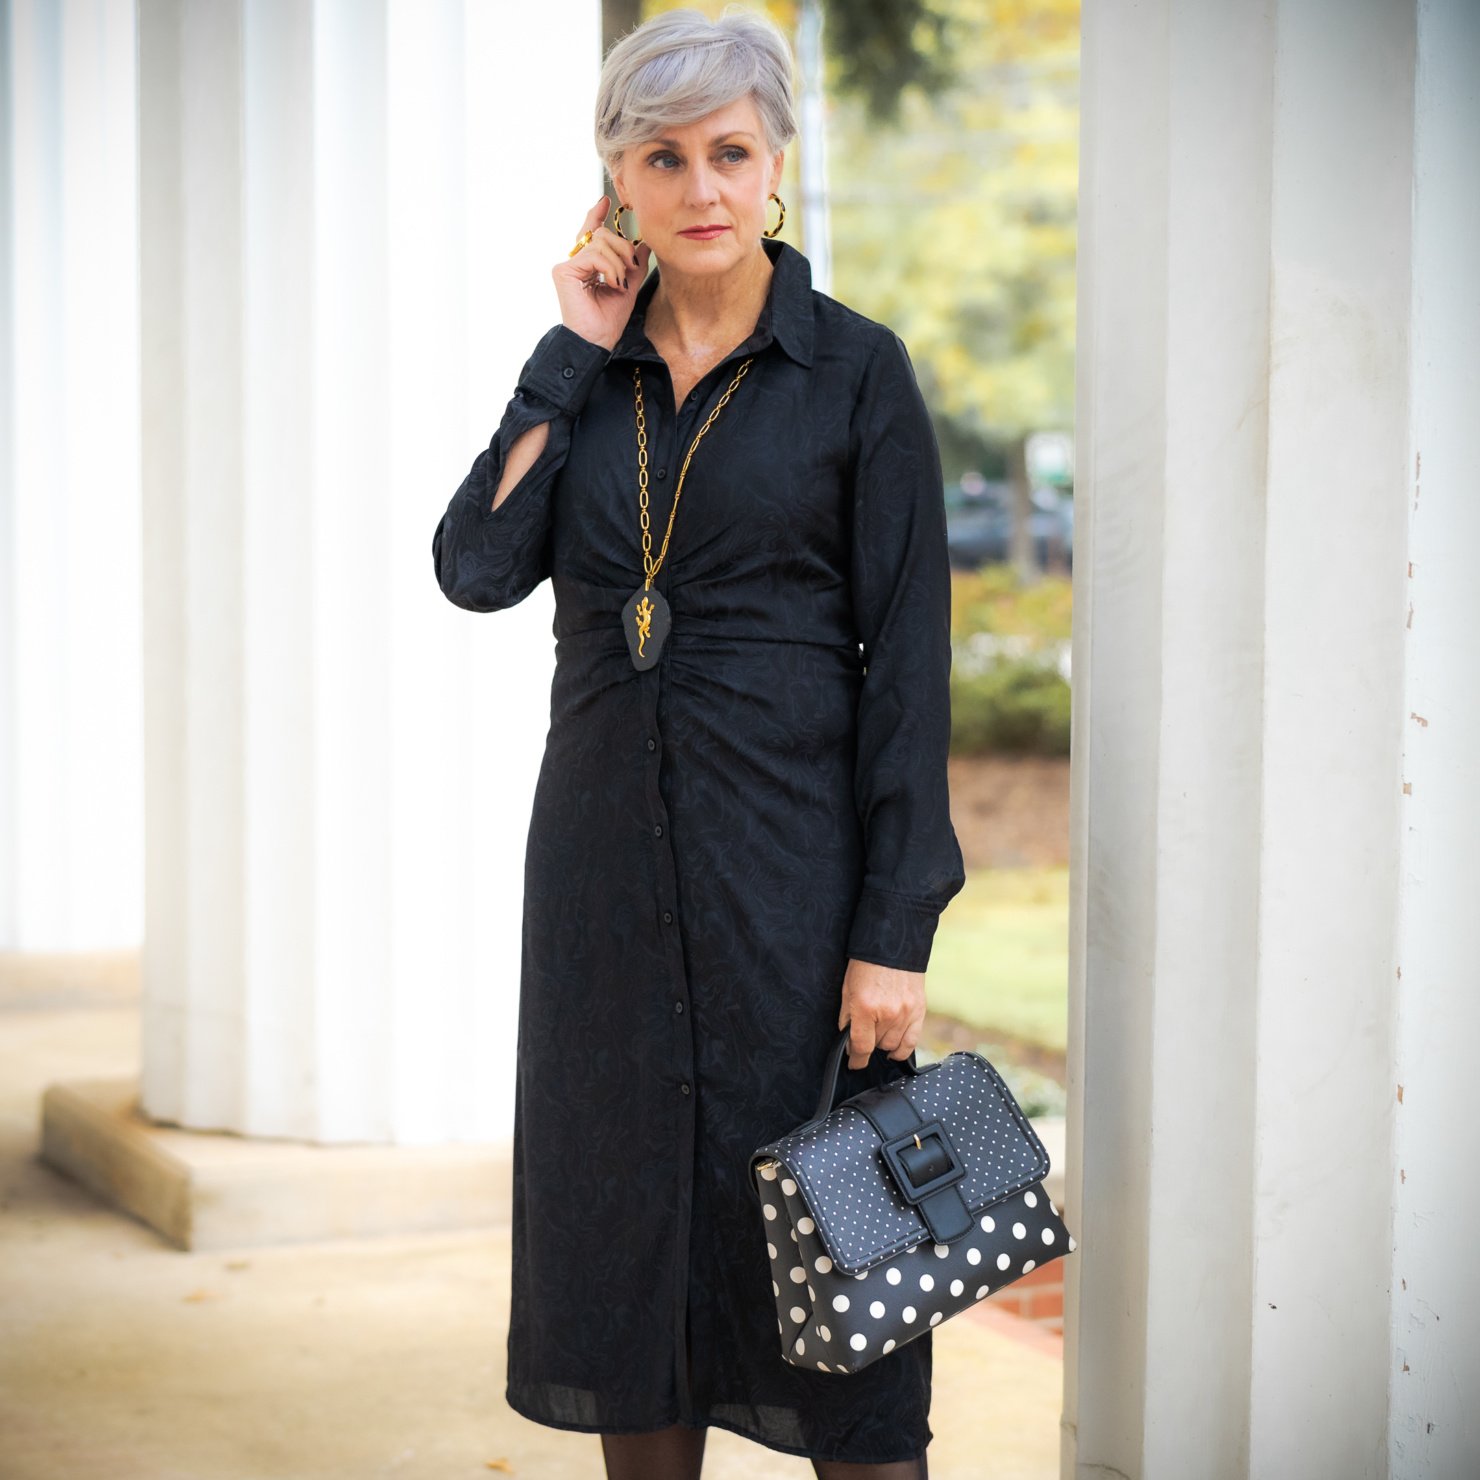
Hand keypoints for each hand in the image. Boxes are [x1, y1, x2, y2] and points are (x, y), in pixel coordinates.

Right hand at [552, 193, 652, 351]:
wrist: (597, 342)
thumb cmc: (608, 321)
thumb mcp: (627, 288)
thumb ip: (633, 266)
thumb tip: (644, 245)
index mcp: (588, 265)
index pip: (591, 233)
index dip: (597, 214)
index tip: (607, 200)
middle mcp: (575, 262)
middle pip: (602, 234)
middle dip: (623, 247)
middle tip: (632, 268)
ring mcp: (568, 265)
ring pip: (600, 241)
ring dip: (618, 262)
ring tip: (620, 283)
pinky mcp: (564, 271)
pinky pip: (595, 254)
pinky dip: (610, 268)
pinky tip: (613, 284)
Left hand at [838, 959, 926, 1069]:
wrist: (893, 944)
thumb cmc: (866, 965)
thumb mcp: (848, 989)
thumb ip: (847, 1017)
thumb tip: (848, 1040)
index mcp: (866, 1008)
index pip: (862, 1046)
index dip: (856, 1060)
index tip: (854, 1064)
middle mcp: (888, 1014)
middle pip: (877, 1045)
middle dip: (868, 1042)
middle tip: (864, 1032)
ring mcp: (906, 1013)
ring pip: (893, 1045)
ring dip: (883, 1042)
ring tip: (878, 1032)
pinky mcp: (919, 1010)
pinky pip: (912, 1041)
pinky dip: (902, 1049)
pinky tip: (895, 1050)